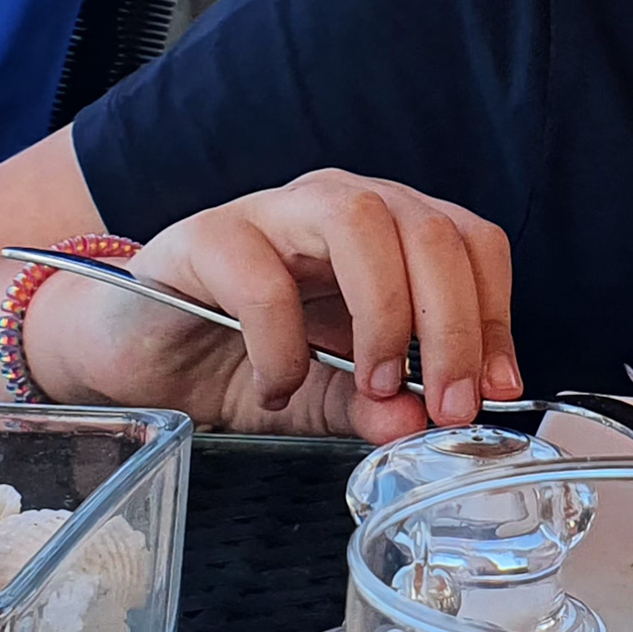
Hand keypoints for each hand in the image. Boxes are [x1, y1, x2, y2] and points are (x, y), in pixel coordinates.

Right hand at [22, 169, 524, 442]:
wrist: (136, 352)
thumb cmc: (238, 358)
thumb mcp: (327, 395)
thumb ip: (377, 406)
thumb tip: (428, 425)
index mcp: (385, 234)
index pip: (469, 243)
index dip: (493, 314)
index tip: (497, 390)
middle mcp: (336, 206)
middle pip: (427, 228)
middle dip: (453, 324)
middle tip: (447, 404)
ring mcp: (271, 213)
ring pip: (358, 221)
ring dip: (384, 314)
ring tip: (374, 385)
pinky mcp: (204, 238)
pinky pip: (262, 278)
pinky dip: (283, 343)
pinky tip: (275, 385)